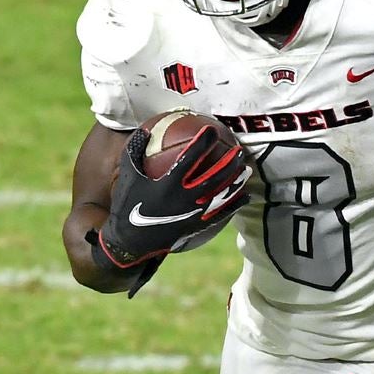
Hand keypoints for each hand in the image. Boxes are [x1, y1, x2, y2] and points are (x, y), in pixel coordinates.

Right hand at [90, 125, 251, 295]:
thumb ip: (134, 151)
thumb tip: (145, 130)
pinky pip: (221, 215)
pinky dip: (234, 205)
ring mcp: (193, 214)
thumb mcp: (126, 176)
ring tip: (247, 169)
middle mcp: (184, 199)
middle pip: (214, 178)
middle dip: (228, 163)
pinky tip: (246, 196)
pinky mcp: (197, 226)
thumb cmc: (127, 205)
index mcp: (168, 184)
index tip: (212, 130)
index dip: (203, 143)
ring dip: (236, 182)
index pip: (190, 158)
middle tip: (238, 149)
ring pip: (221, 196)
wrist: (129, 243)